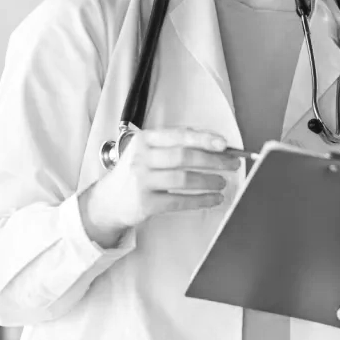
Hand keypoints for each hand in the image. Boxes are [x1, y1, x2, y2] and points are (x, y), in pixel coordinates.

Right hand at [80, 128, 240, 246]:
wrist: (107, 202)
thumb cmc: (135, 173)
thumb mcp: (147, 152)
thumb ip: (173, 146)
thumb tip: (213, 145)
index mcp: (144, 140)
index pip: (178, 136)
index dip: (204, 139)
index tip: (224, 144)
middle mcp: (141, 158)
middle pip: (184, 157)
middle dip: (213, 160)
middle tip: (232, 164)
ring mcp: (141, 181)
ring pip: (183, 179)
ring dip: (209, 181)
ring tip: (223, 182)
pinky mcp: (144, 203)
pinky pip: (179, 201)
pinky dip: (201, 200)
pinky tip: (213, 199)